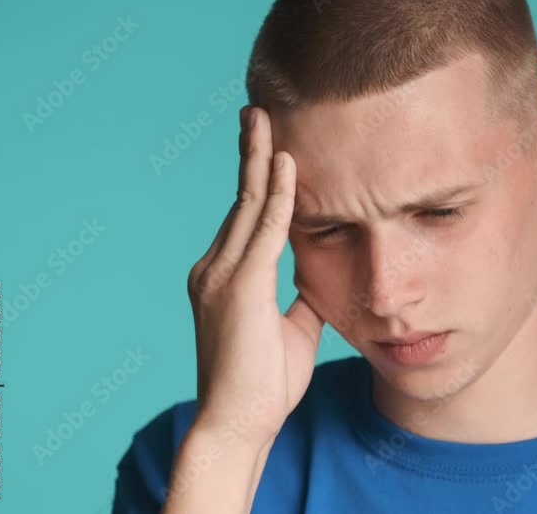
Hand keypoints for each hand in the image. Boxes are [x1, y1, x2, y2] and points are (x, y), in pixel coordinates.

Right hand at [185, 105, 323, 446]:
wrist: (238, 425)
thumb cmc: (264, 384)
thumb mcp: (293, 329)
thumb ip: (301, 297)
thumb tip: (320, 277)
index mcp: (226, 276)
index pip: (248, 216)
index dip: (261, 178)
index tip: (270, 145)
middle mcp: (217, 267)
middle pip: (242, 197)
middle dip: (252, 152)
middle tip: (259, 111)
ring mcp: (223, 274)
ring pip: (249, 202)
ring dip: (260, 157)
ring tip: (266, 118)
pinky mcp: (240, 287)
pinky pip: (266, 229)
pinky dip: (280, 194)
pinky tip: (288, 163)